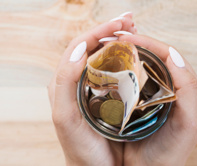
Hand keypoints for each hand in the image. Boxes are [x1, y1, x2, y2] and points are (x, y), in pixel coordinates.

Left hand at [48, 13, 134, 165]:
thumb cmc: (79, 147)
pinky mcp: (100, 94)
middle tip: (130, 20)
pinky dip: (120, 55)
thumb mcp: (65, 116)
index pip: (79, 47)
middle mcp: (73, 80)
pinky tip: (132, 51)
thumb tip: (78, 49)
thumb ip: (65, 82)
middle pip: (89, 46)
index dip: (98, 31)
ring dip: (115, 39)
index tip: (120, 23)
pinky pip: (108, 68)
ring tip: (133, 29)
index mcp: (63, 81)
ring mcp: (87, 86)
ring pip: (100, 55)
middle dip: (109, 30)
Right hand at [117, 35, 196, 165]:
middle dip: (136, 45)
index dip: (148, 43)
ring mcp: (155, 93)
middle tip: (116, 40)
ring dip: (129, 55)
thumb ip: (189, 91)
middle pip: (155, 56)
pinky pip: (134, 78)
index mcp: (186, 87)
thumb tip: (175, 57)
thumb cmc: (170, 152)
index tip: (127, 39)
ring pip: (143, 65)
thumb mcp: (188, 123)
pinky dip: (123, 69)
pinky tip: (112, 69)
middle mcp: (172, 87)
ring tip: (112, 50)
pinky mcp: (142, 100)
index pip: (168, 55)